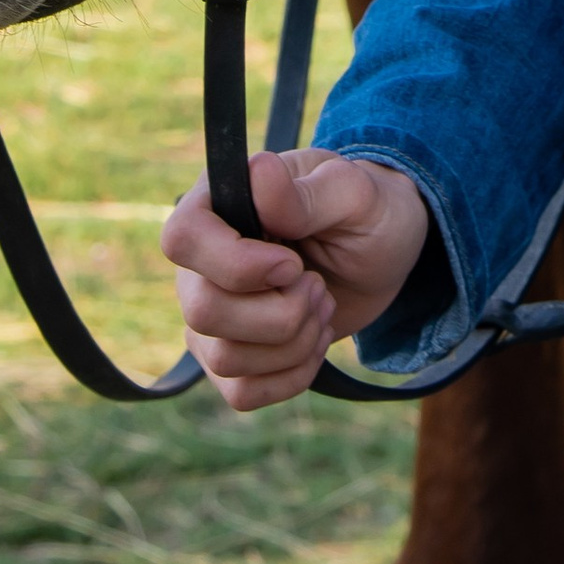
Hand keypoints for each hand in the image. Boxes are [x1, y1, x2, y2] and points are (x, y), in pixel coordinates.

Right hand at [162, 148, 431, 410]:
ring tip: (321, 305)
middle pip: (203, 311)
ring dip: (293, 343)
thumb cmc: (365, 209)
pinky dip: (291, 376)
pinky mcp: (231, 356)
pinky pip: (240, 392)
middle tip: (318, 285)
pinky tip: (313, 341)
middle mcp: (202, 262)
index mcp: (219, 202)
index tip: (292, 265)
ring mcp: (211, 313)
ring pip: (223, 359)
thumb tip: (259, 171)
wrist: (381, 255)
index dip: (235, 264)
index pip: (182, 238)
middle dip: (280, 313)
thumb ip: (308, 192)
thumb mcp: (354, 192)